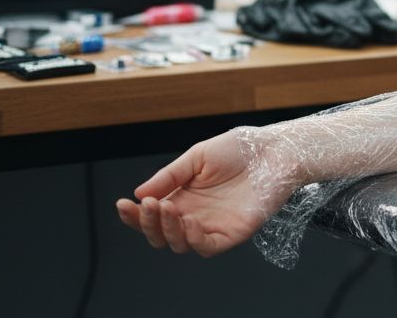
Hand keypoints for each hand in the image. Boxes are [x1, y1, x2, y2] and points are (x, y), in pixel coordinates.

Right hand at [115, 127, 302, 256]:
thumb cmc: (239, 149)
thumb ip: (170, 176)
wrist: (274, 150)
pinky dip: (194, 240)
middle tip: (149, 205)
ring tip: (167, 208)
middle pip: (160, 234)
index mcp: (182, 196)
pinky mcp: (232, 233)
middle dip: (147, 223)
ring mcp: (212, 226)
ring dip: (167, 230)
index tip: (122, 204)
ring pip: (179, 244)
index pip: (151, 214)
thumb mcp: (197, 157)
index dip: (134, 214)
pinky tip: (190, 223)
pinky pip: (207, 247)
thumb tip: (139, 194)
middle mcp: (194, 214)